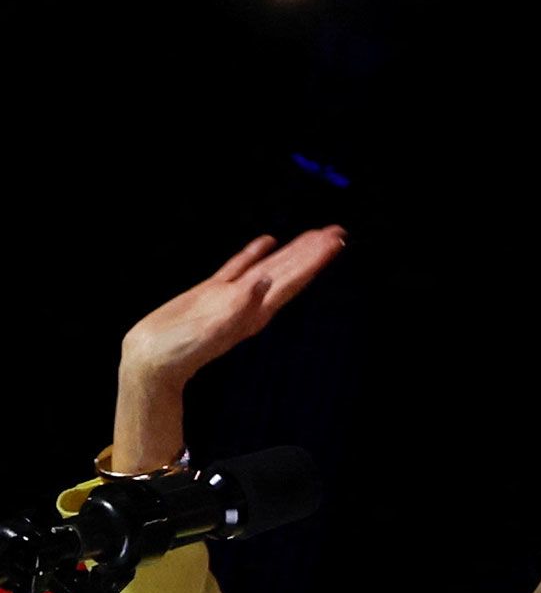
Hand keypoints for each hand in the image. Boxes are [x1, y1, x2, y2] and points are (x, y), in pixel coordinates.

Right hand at [112, 229, 347, 469]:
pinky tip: (268, 241)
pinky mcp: (211, 292)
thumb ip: (241, 304)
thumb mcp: (215, 328)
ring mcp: (231, 296)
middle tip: (337, 232)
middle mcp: (250, 302)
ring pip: (269, 265)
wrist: (151, 360)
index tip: (336, 241)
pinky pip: (239, 266)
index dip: (315, 260)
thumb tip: (267, 280)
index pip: (293, 279)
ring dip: (292, 251)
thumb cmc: (181, 350)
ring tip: (314, 235)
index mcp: (256, 311)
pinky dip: (255, 252)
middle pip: (289, 270)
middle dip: (313, 252)